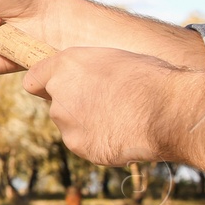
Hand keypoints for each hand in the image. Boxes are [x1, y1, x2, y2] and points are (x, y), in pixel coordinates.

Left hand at [21, 47, 204, 171]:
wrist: (170, 111)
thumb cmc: (152, 79)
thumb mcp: (115, 59)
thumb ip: (89, 70)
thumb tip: (84, 78)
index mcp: (66, 64)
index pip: (35, 79)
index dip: (47, 84)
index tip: (60, 88)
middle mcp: (59, 92)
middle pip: (55, 103)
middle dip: (74, 105)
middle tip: (107, 104)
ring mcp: (67, 122)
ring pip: (70, 125)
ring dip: (87, 124)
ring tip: (121, 119)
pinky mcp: (79, 145)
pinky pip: (84, 144)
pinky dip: (98, 142)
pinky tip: (122, 135)